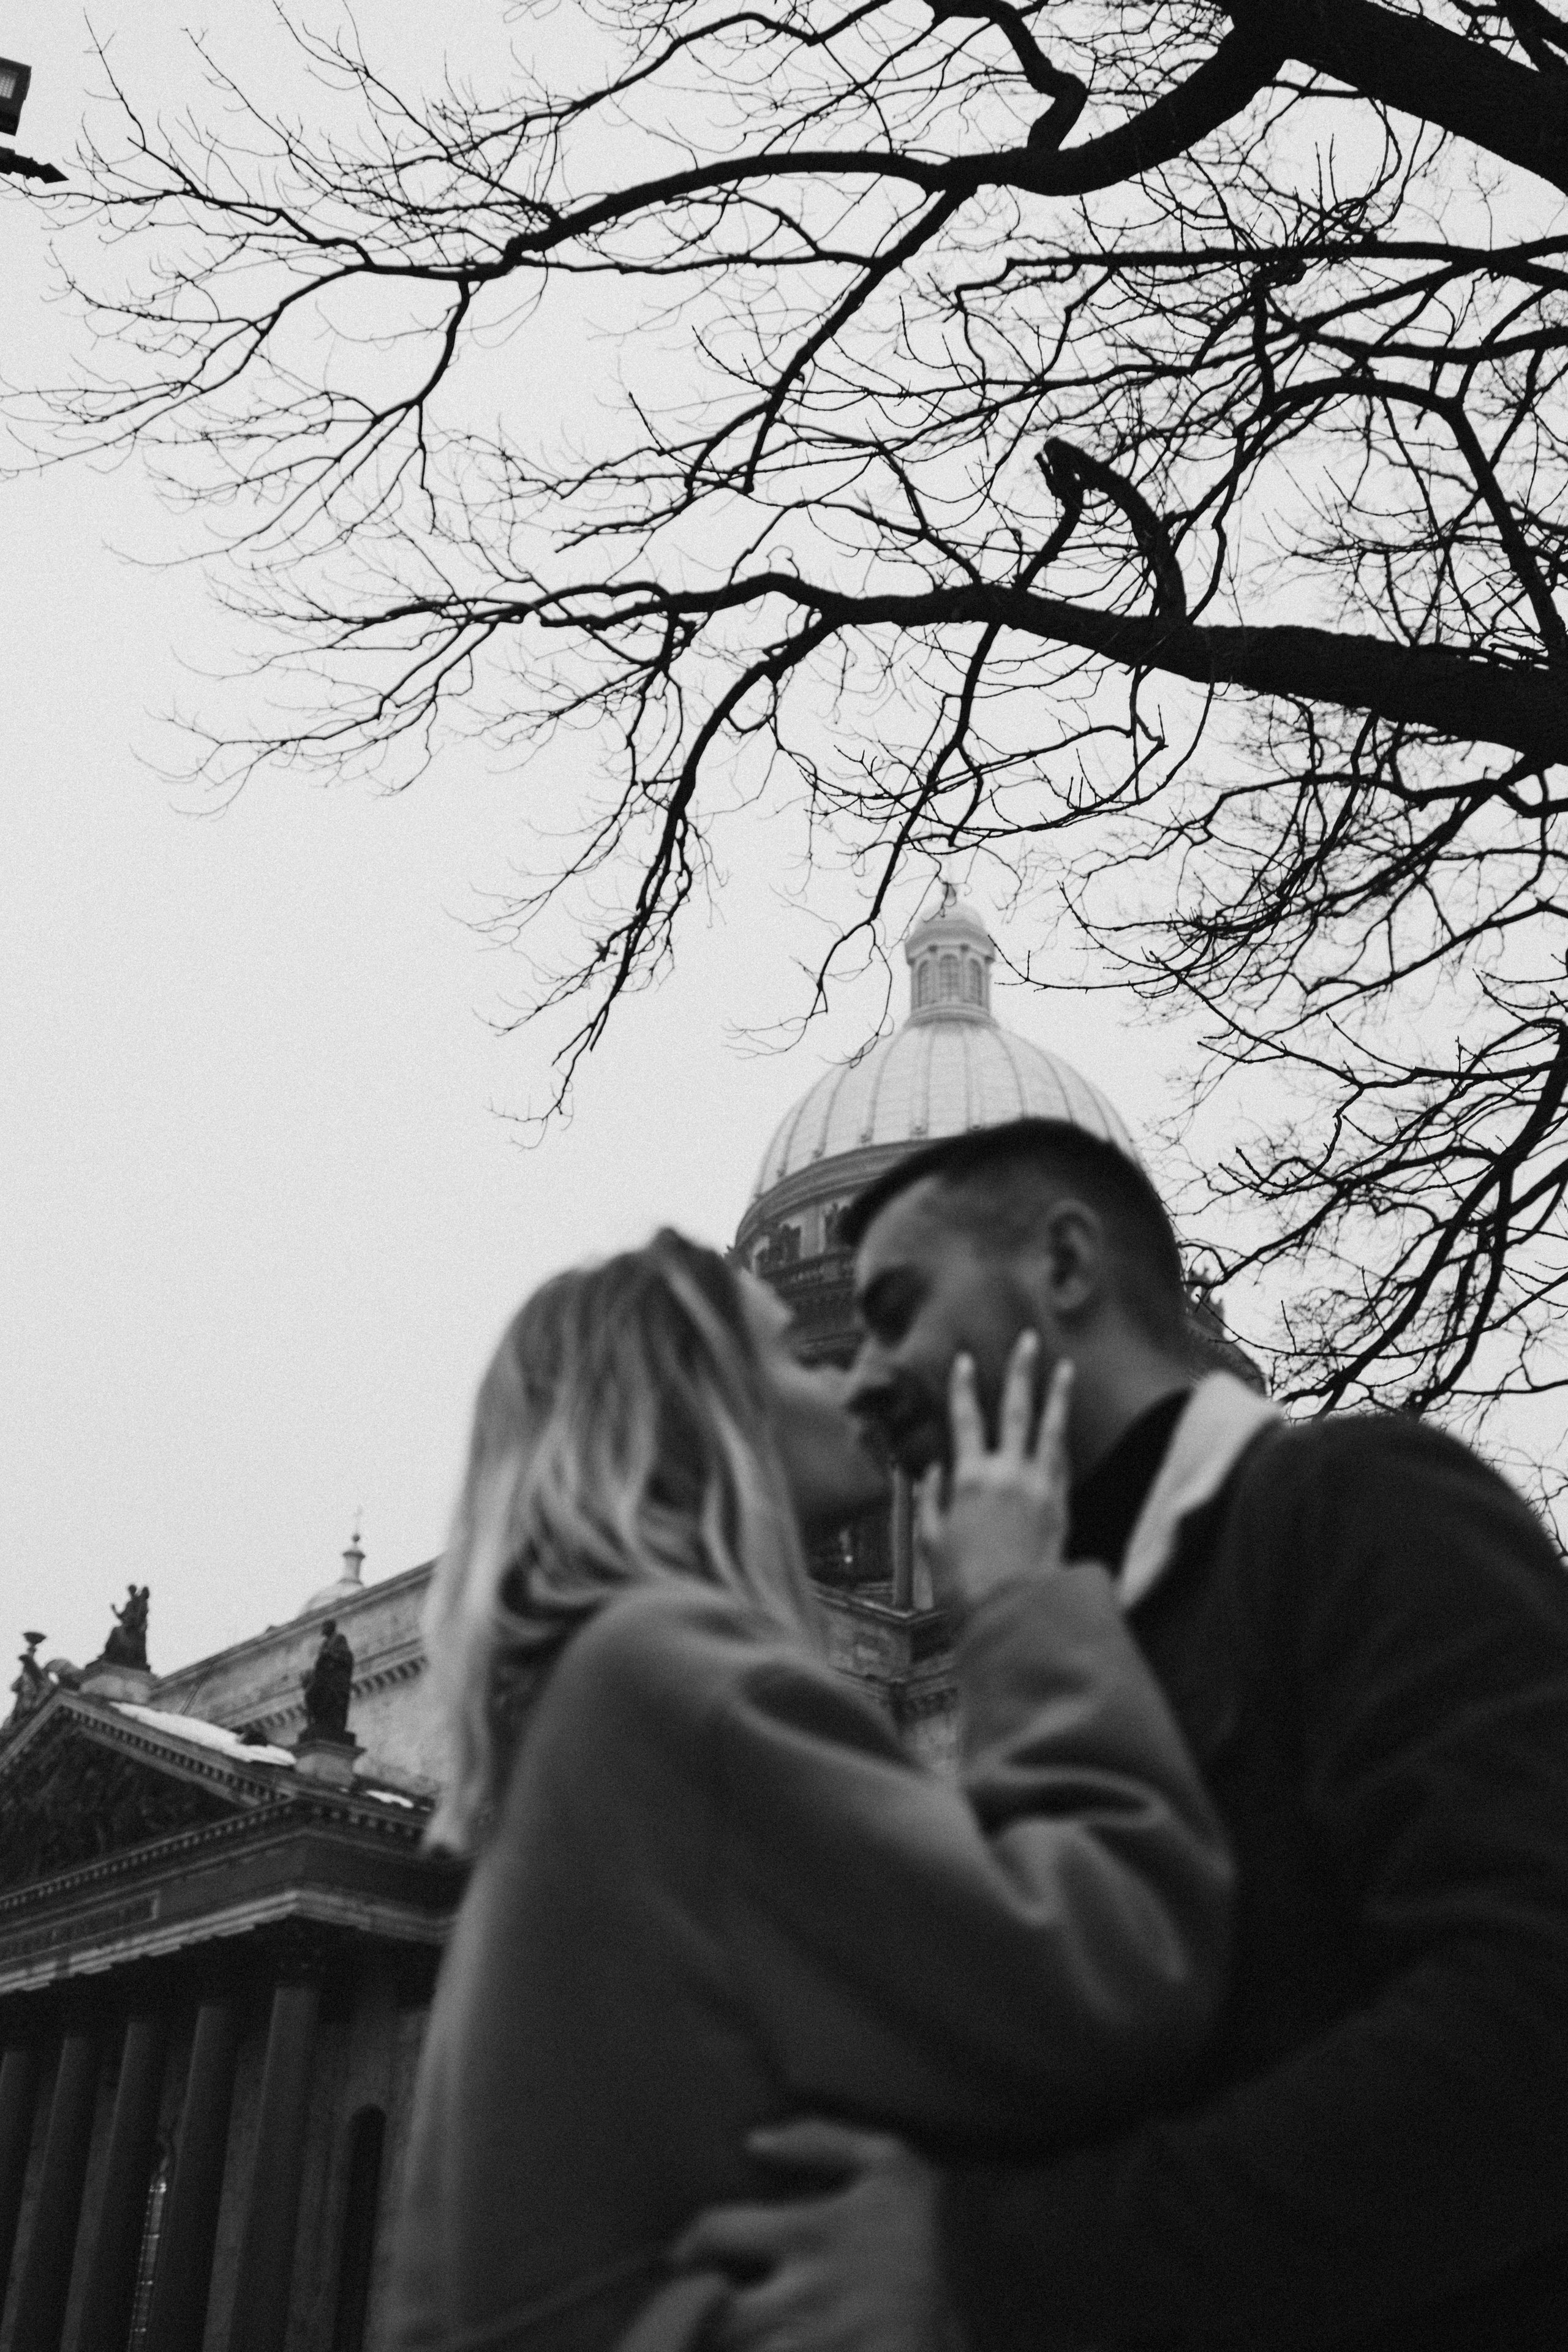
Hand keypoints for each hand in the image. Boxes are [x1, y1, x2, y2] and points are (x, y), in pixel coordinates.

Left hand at [671, 2119, 950, 2351]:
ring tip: (710, 2344)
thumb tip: (754, 2141)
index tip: (680, 2257)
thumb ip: (818, 2139)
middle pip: (716, 2317)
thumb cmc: (929, 2221)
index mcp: (809, 2232)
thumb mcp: (887, 2161)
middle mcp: (808, 2294)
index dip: (688, 2243)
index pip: (717, 2231)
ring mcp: (824, 2344)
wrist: (997, 2289)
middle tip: (680, 2318)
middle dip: (690, 2321)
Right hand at [917, 1338, 1072, 1617]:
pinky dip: (1061, 1438)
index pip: (965, 1420)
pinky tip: (1064, 1423)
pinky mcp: (1061, 1501)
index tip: (965, 1359)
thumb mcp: (931, 1541)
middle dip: (1020, 1372)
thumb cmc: (964, 1581)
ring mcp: (1039, 1484)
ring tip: (1065, 1367)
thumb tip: (932, 1471)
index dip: (963, 1387)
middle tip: (1028, 1340)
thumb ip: (931, 1501)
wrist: (1014, 1607)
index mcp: (970, 1478)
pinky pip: (1062, 1460)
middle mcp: (1007, 1471)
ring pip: (1050, 1427)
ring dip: (1057, 1394)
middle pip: (1014, 1409)